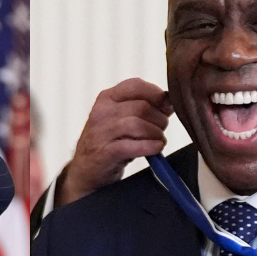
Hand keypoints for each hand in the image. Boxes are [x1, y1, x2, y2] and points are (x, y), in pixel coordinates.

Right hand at [56, 78, 172, 206]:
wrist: (86, 170)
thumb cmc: (110, 142)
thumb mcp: (121, 119)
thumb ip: (142, 108)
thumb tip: (170, 103)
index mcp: (107, 98)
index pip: (136, 85)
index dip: (157, 95)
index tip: (166, 107)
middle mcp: (102, 112)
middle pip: (141, 107)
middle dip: (160, 119)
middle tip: (162, 129)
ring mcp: (101, 132)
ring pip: (138, 125)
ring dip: (156, 133)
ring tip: (159, 140)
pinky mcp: (104, 152)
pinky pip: (132, 146)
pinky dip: (149, 146)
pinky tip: (156, 148)